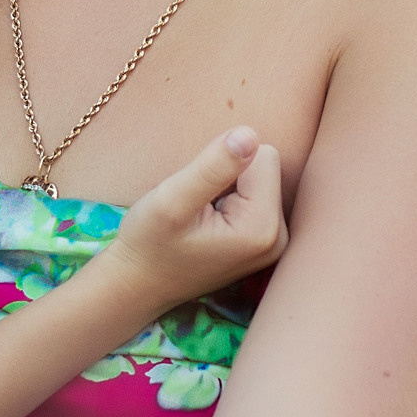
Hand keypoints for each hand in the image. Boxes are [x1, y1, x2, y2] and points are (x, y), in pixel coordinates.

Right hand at [101, 127, 288, 310]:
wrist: (137, 283)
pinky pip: (256, 194)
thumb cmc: (149, 244)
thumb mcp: (172, 200)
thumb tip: (249, 134)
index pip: (262, 154)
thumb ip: (212, 167)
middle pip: (266, 166)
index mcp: (264, 228)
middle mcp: (279, 237)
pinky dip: (231, 199)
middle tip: (197, 206)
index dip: (223, 164)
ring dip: (228, 187)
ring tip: (202, 216)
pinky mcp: (264, 240)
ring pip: (259, 178)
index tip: (198, 196)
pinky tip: (210, 224)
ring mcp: (274, 241)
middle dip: (229, 175)